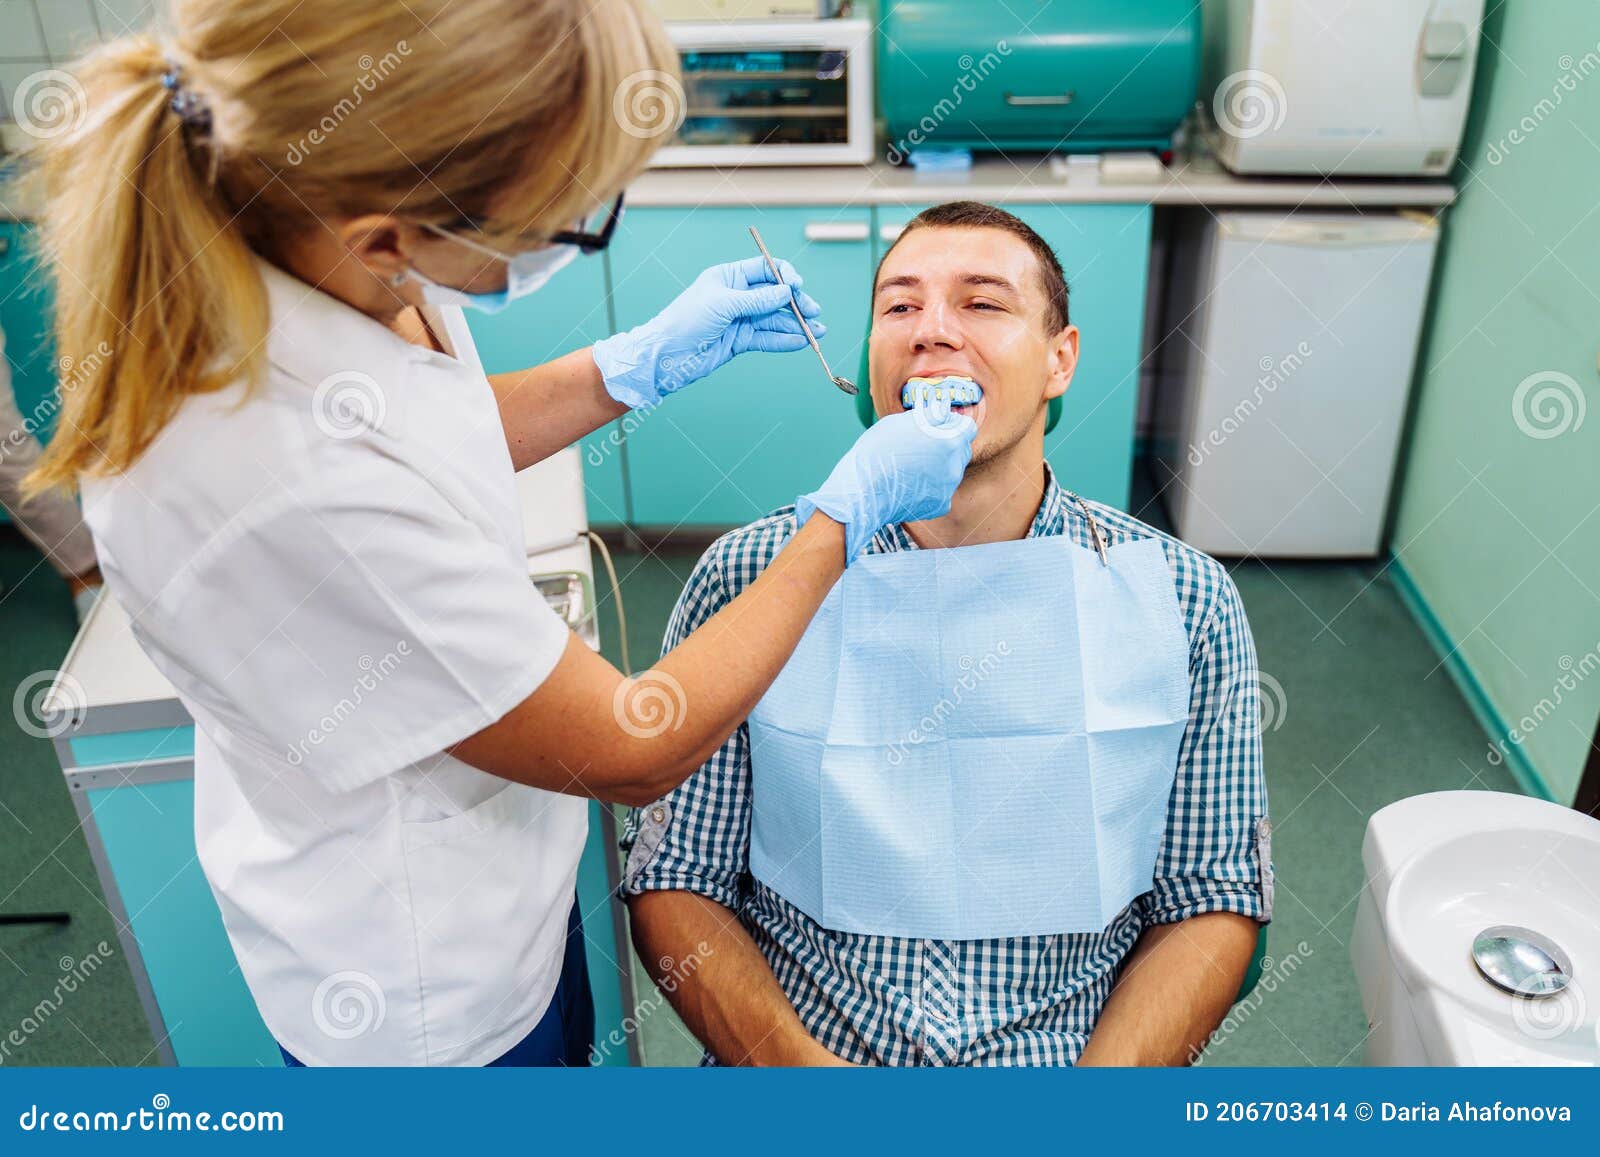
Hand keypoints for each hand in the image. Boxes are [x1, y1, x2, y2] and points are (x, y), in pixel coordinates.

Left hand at [592, 256, 823, 409]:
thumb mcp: (723, 304)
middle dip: (796, 303)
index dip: (785, 276)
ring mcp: (740, 319)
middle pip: (775, 295)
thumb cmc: (687, 320)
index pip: (765, 269)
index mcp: (730, 276)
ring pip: (775, 319)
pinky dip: (785, 340)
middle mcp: (737, 295)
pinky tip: (802, 342)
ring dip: (797, 325)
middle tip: (814, 312)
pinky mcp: (741, 340)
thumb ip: (756, 300)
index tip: (797, 286)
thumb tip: (786, 292)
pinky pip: (768, 338)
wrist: (667, 356)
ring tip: (818, 332)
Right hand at [795, 394, 976, 562]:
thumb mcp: (902, 423)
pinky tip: (912, 483)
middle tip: (923, 445)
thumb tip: (943, 412)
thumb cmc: (877, 452)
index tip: (939, 426)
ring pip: (952, 471)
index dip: (953, 424)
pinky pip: (942, 491)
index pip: (967, 428)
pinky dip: (931, 487)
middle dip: (948, 445)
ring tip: (913, 466)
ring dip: (940, 466)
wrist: (862, 490)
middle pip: (961, 450)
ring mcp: (948, 488)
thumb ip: (930, 417)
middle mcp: (955, 466)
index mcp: (949, 441)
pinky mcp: (939, 506)